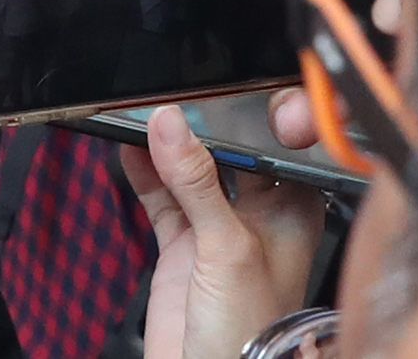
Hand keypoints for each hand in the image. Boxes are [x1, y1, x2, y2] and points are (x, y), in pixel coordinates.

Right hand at [123, 105, 323, 358]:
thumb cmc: (249, 330)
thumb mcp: (227, 247)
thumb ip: (196, 181)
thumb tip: (170, 123)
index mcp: (290, 210)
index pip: (275, 146)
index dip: (255, 115)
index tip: (222, 87)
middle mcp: (256, 213)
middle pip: (226, 152)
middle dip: (198, 124)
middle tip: (169, 94)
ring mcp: (216, 227)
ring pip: (187, 170)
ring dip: (164, 146)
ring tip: (139, 114)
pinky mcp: (182, 242)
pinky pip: (159, 194)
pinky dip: (142, 172)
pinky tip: (127, 148)